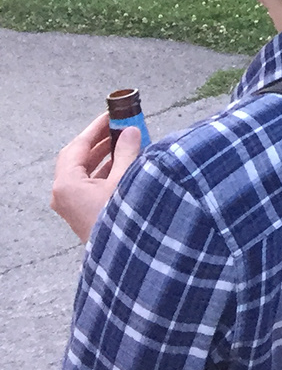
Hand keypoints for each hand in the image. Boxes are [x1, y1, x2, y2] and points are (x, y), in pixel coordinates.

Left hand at [51, 113, 141, 239]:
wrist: (121, 254)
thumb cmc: (120, 219)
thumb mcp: (125, 180)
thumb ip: (126, 153)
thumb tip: (129, 132)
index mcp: (66, 184)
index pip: (77, 146)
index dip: (96, 128)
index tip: (111, 115)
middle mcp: (63, 193)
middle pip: (78, 158)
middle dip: (99, 141)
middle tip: (119, 126)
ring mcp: (71, 204)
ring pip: (84, 171)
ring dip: (103, 155)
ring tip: (125, 142)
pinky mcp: (82, 211)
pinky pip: (89, 183)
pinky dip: (104, 170)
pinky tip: (123, 163)